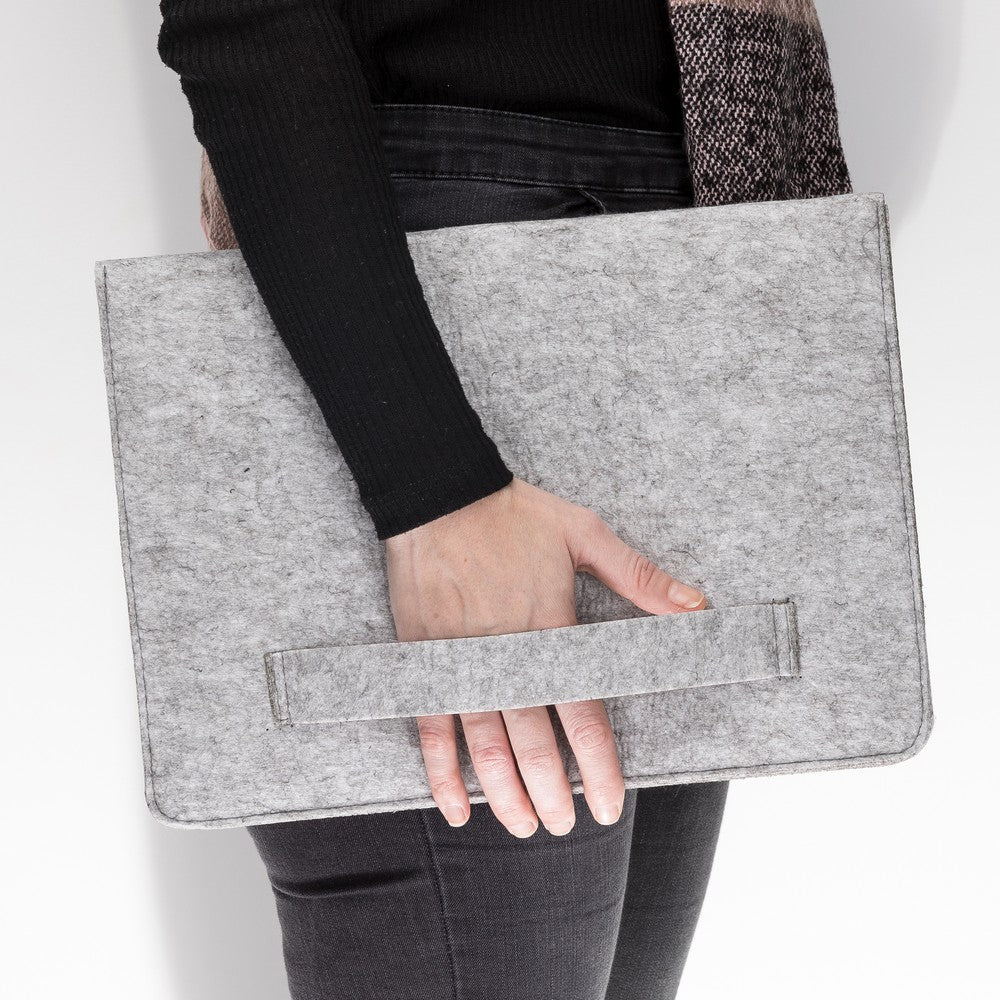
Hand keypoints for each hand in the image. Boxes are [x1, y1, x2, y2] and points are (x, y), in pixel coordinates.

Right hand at [384, 477, 705, 837]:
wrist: (439, 494)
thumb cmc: (513, 513)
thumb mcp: (584, 533)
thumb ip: (639, 576)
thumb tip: (697, 604)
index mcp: (551, 632)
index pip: (583, 717)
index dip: (599, 769)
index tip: (610, 804)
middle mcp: (508, 659)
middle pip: (533, 746)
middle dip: (553, 794)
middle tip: (566, 825)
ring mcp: (462, 664)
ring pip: (484, 747)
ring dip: (504, 793)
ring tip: (522, 826)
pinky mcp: (425, 660)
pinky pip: (431, 725)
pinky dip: (440, 770)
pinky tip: (453, 805)